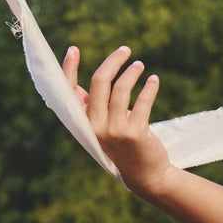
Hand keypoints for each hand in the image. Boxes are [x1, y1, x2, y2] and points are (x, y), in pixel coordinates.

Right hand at [62, 44, 171, 193]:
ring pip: (121, 88)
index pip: (69, 92)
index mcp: (83, 123)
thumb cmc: (121, 143)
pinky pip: (142, 101)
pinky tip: (154, 81)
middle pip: (99, 81)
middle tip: (125, 50)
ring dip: (132, 72)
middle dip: (114, 61)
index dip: (68, 69)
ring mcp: (114, 131)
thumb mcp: (103, 125)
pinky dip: (149, 87)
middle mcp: (94, 126)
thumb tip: (98, 75)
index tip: (73, 49)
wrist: (143, 173)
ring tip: (140, 66)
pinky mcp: (135, 133)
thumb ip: (96, 104)